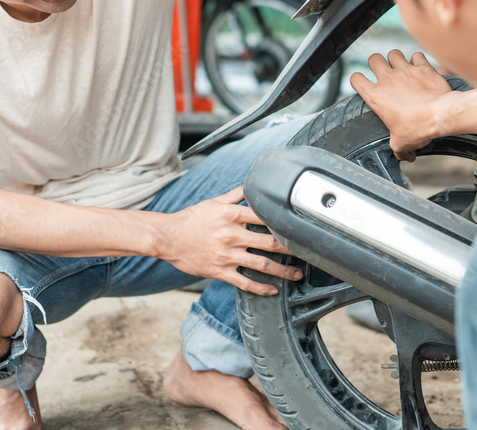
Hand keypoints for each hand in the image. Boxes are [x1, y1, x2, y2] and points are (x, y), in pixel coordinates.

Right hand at [162, 186, 302, 295]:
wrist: (168, 237)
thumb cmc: (191, 219)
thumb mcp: (213, 202)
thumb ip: (235, 195)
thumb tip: (251, 185)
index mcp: (232, 216)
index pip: (266, 218)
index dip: (285, 223)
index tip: (300, 228)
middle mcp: (233, 235)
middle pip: (270, 243)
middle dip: (292, 249)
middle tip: (308, 253)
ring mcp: (228, 255)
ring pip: (262, 265)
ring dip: (283, 271)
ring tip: (296, 275)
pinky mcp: (221, 271)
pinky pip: (245, 282)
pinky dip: (261, 288)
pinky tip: (272, 290)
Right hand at [350, 50, 459, 161]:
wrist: (441, 114)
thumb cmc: (419, 127)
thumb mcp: (402, 143)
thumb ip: (399, 149)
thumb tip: (405, 157)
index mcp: (376, 96)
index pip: (355, 79)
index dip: (358, 80)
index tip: (364, 84)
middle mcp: (387, 79)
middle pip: (373, 58)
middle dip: (377, 63)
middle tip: (383, 72)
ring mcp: (405, 70)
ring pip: (393, 53)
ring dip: (396, 59)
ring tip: (401, 68)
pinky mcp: (422, 66)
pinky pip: (416, 55)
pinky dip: (417, 60)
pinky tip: (420, 68)